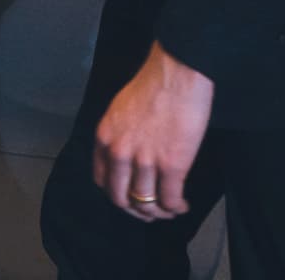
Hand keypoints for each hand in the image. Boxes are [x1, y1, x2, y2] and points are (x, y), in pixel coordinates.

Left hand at [93, 42, 213, 220]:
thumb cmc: (152, 84)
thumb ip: (119, 135)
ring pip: (146, 204)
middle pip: (121, 199)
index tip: (129, 196)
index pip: (102, 180)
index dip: (116, 194)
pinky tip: (182, 204)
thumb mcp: (120, 109)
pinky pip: (169, 200)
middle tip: (150, 212)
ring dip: (158, 213)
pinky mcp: (172, 165)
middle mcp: (119, 152)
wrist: (176, 72)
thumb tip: (129, 156)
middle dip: (136, 211)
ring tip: (170, 209)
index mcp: (105, 136)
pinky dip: (176, 207)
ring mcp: (145, 160)